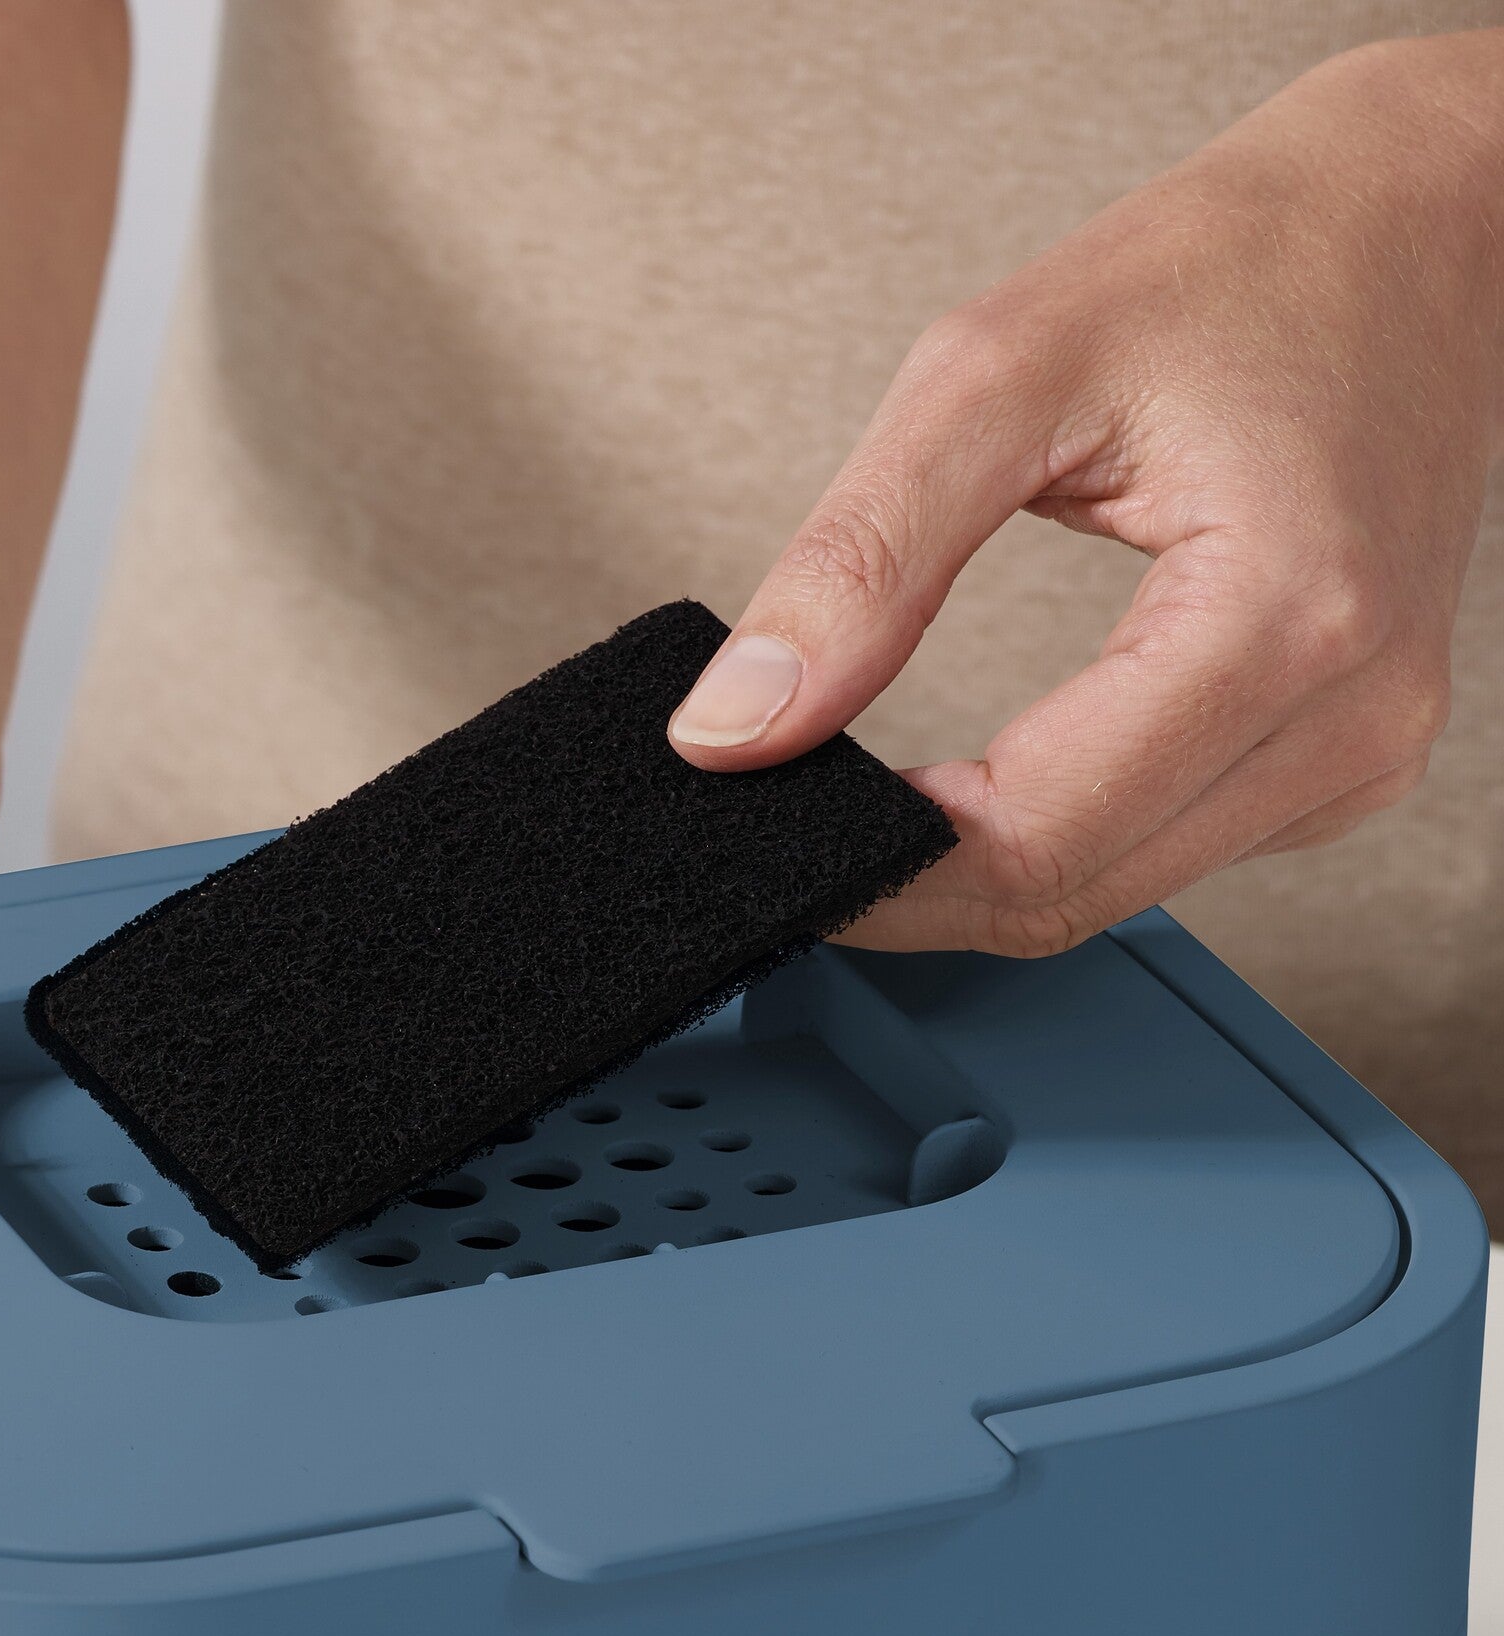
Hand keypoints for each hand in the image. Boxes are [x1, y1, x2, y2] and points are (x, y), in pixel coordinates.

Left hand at [667, 35, 1503, 958]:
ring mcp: (1363, 749)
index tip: (770, 834)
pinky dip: (1052, 837)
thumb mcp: (999, 369)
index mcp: (1290, 615)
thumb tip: (733, 729)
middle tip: (790, 823)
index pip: (1034, 842)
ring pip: (1111, 895)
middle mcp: (1352, 711)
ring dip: (973, 873)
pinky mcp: (1345, 759)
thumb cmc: (1243, 262)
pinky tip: (984, 786)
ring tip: (872, 801)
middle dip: (908, 887)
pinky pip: (1161, 853)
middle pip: (1068, 896)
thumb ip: (857, 561)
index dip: (878, 872)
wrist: (1422, 219)